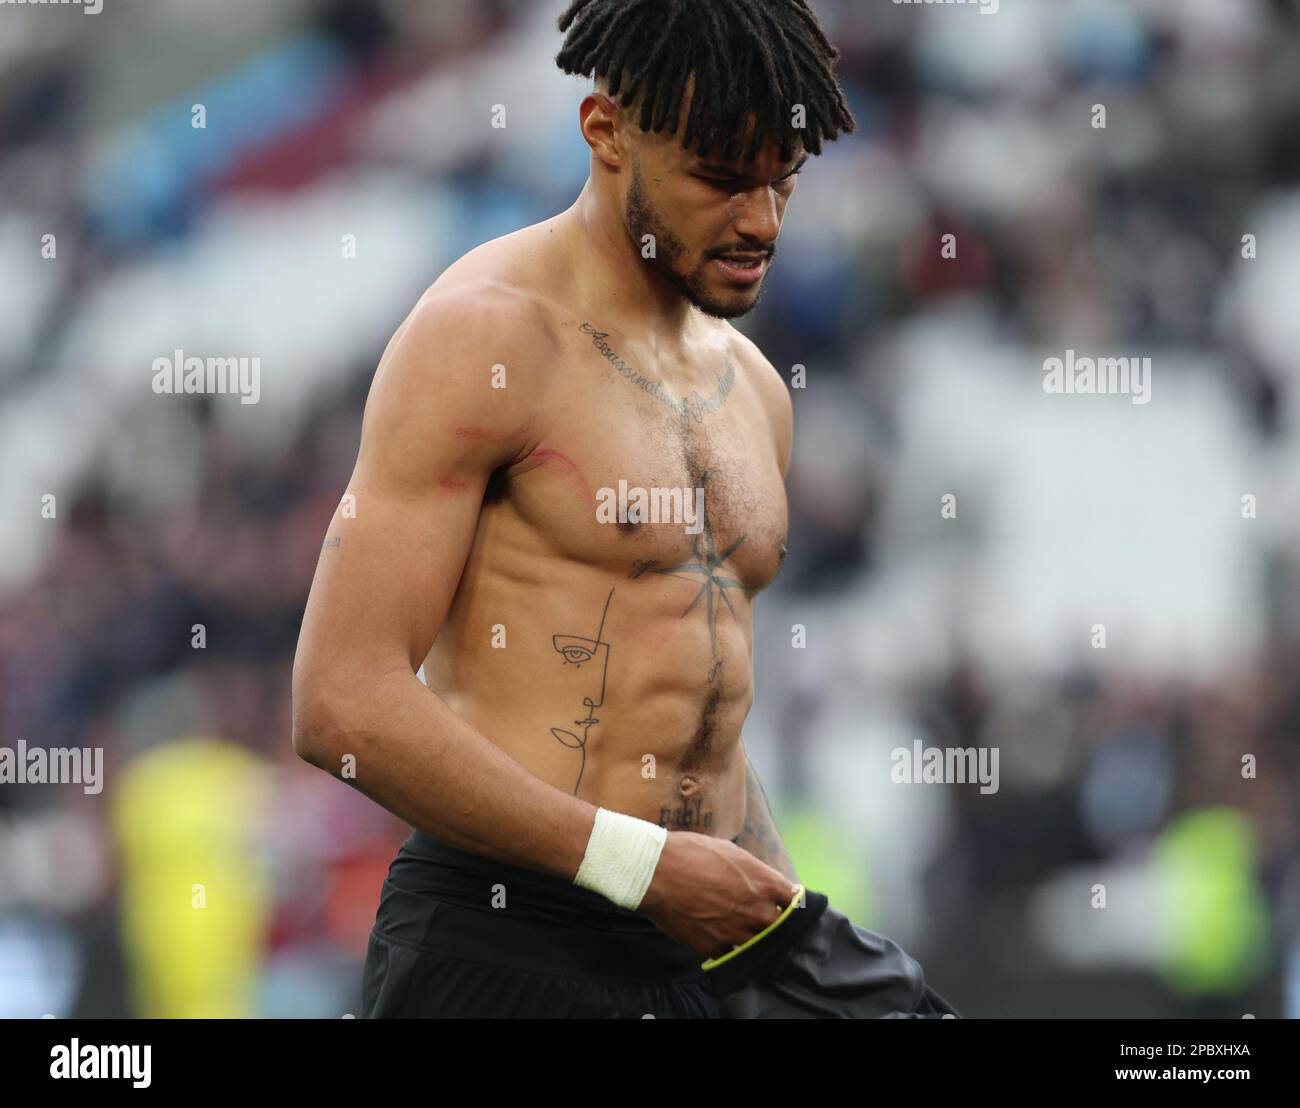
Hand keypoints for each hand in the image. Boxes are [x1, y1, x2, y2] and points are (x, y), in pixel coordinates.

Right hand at [639, 830, 797, 956]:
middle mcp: (757, 911)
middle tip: (758, 917)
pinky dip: (724, 947)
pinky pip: (728, 953)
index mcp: (765, 883)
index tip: (783, 905)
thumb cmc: (692, 853)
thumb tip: (758, 882)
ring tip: (733, 926)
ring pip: (756, 944)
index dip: (789, 903)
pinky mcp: (715, 948)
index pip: (795, 902)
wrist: (657, 872)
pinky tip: (714, 934)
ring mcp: (737, 933)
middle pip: (779, 928)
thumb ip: (752, 872)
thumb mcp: (731, 852)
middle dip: (771, 923)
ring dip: (749, 937)